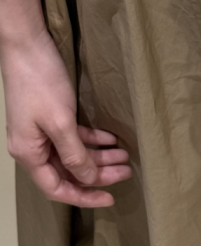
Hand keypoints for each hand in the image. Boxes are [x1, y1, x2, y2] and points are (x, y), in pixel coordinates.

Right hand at [1, 28, 131, 207]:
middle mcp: (34, 146)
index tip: (110, 198)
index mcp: (29, 154)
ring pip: (75, 152)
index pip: (57, 188)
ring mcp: (43, 130)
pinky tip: (113, 138)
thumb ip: (74, 154)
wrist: (28, 47)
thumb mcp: (61, 122)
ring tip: (126, 155)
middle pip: (68, 171)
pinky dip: (93, 138)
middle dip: (98, 174)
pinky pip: (75, 135)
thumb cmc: (41, 84)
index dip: (84, 195)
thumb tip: (86, 180)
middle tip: (127, 172)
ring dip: (99, 156)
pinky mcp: (52, 114)